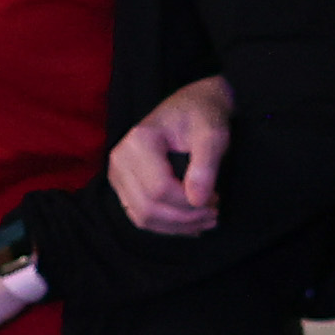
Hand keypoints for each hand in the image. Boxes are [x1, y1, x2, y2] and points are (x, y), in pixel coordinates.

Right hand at [114, 74, 233, 234]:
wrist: (192, 107)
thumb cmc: (203, 116)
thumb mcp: (213, 133)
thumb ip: (206, 165)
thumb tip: (198, 200)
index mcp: (138, 141)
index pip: (160, 189)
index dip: (190, 204)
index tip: (217, 200)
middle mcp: (120, 159)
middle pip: (149, 207)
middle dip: (185, 218)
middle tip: (215, 213)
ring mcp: (117, 174)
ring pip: (143, 218)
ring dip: (177, 227)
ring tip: (206, 219)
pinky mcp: (123, 186)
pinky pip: (141, 216)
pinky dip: (167, 226)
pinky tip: (191, 223)